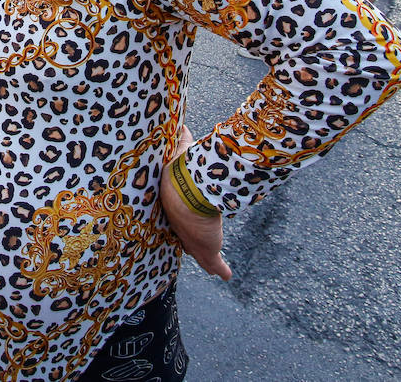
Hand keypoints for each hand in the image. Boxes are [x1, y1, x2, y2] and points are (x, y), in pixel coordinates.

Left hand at [159, 126, 231, 279]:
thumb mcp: (182, 153)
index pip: (177, 214)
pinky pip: (213, 264)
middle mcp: (181, 225)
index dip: (181, 216)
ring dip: (206, 258)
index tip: (184, 216)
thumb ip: (182, 142)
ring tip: (214, 266)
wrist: (186, 191)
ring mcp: (194, 240)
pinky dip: (219, 269)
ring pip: (200, 252)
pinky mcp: (207, 250)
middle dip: (190, 238)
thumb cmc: (181, 171)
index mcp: (174, 205)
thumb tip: (182, 125)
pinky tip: (226, 275)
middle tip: (194, 241)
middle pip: (186, 235)